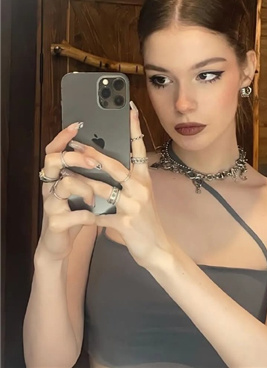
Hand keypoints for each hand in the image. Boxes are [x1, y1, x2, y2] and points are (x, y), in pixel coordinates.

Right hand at [37, 122, 98, 260]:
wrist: (61, 244)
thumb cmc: (76, 213)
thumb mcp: (82, 191)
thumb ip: (90, 176)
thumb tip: (113, 154)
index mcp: (59, 177)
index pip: (56, 150)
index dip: (63, 137)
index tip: (76, 124)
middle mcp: (51, 187)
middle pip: (54, 161)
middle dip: (75, 157)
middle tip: (92, 161)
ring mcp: (51, 205)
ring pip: (64, 184)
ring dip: (84, 189)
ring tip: (93, 198)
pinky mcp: (56, 223)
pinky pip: (74, 214)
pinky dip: (88, 215)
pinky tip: (93, 217)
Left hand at [68, 104, 173, 268]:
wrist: (158, 248)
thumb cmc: (147, 220)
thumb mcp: (142, 197)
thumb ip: (129, 181)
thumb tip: (109, 164)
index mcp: (145, 180)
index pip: (139, 149)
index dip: (134, 128)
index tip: (129, 108)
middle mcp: (141, 190)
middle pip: (116, 167)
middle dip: (94, 154)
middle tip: (76, 143)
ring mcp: (133, 207)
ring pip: (103, 189)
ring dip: (81, 182)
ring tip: (64, 173)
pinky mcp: (125, 224)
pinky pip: (99, 217)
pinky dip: (85, 215)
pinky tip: (73, 213)